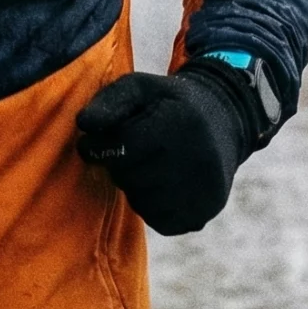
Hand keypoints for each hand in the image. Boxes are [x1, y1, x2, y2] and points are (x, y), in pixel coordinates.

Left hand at [75, 61, 260, 234]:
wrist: (223, 120)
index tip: (91, 144)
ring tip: (147, 166)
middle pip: (129, 177)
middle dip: (118, 165)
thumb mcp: (140, 88)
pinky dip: (151, 206)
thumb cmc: (169, 103)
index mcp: (180, 123)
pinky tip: (159, 185)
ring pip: (141, 202)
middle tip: (127, 153)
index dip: (97, 147)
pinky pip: (159, 221)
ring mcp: (205, 190)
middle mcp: (197, 159)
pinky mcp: (205, 212)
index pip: (122, 147)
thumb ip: (109, 101)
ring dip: (134, 187)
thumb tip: (84, 124)